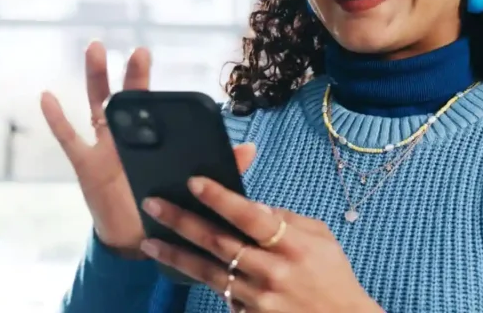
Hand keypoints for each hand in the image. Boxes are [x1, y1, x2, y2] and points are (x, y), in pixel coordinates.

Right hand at [40, 41, 257, 255]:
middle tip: (141, 50)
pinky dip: (56, 118)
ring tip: (95, 47)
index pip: (157, 106)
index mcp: (154, 139)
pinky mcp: (86, 166)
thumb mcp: (193, 187)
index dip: (159, 87)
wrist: (135, 239)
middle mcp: (129, 136)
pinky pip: (69, 139)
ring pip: (98, 106)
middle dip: (134, 75)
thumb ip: (219, 167)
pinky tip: (47, 96)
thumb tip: (249, 148)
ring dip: (96, 77)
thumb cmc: (165, 206)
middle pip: (130, 98)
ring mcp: (105, 147)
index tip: (162, 62)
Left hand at [138, 178, 382, 312]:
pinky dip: (201, 279)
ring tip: (150, 242)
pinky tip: (181, 266)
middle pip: (218, 243)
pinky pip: (220, 295)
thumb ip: (286, 220)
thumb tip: (250, 205)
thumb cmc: (332, 275)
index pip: (250, 217)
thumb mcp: (321, 237)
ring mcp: (257, 300)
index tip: (193, 182)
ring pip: (208, 273)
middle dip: (182, 222)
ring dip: (176, 256)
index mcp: (293, 246)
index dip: (220, 198)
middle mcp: (272, 272)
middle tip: (153, 205)